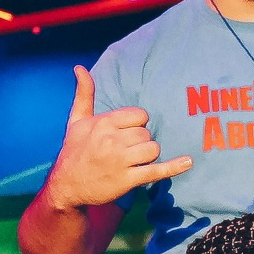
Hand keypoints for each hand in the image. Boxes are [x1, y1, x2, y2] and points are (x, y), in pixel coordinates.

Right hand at [44, 66, 191, 212]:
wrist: (66, 186)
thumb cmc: (74, 151)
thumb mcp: (76, 121)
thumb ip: (84, 94)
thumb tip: (79, 67)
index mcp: (104, 122)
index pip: (140, 115)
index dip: (137, 125)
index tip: (126, 134)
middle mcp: (112, 140)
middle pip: (147, 133)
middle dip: (141, 142)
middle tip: (126, 151)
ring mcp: (121, 161)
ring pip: (153, 149)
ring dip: (148, 156)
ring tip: (133, 161)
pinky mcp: (128, 180)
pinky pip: (156, 170)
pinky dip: (174, 167)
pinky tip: (187, 162)